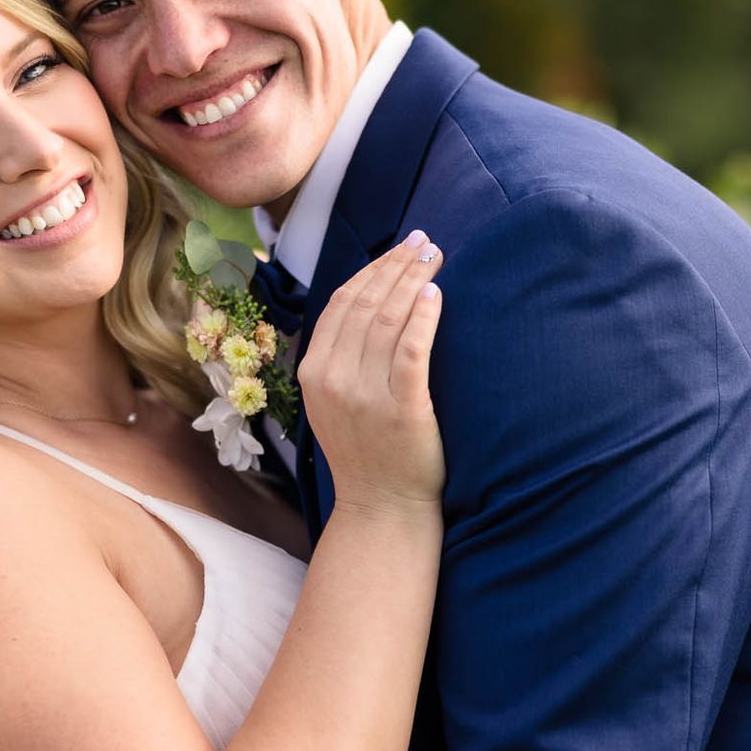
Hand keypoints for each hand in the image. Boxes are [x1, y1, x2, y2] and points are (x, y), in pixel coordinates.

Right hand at [296, 231, 445, 511]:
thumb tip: (369, 302)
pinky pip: (412, 351)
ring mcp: (366, 394)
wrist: (382, 508)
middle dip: (397, 265)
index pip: (343, 303)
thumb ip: (341, 357)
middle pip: (367, 304)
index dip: (372, 269)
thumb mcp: (334, 401)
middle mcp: (334, 378)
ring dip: (413, 280)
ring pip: (389, 320)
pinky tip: (436, 294)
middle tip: (425, 241)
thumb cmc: (366, 452)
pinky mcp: (402, 409)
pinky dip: (423, 317)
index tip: (399, 247)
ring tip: (435, 257)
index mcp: (314, 371)